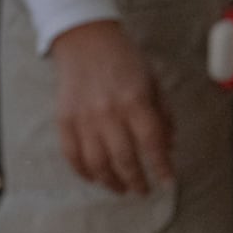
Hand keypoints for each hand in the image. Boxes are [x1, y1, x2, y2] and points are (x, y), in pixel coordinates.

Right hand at [45, 20, 174, 197]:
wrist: (86, 41)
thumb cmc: (126, 61)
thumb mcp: (153, 82)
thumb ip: (163, 115)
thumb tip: (169, 147)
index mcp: (135, 101)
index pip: (152, 143)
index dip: (161, 166)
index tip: (167, 183)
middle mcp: (108, 113)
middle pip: (124, 158)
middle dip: (136, 180)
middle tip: (143, 191)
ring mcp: (83, 119)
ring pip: (97, 163)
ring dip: (111, 181)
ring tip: (122, 188)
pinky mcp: (63, 121)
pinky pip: (72, 156)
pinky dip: (84, 172)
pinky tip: (95, 178)